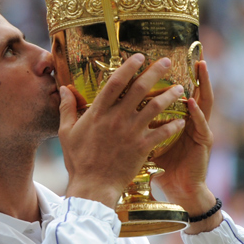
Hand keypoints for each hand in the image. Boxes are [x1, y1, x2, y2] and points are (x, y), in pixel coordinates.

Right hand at [58, 54, 184, 208]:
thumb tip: (63, 88)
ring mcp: (131, 132)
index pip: (116, 82)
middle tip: (166, 61)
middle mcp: (117, 118)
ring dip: (169, 95)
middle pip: (140, 88)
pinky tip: (181, 120)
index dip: (128, 66)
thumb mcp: (66, 133)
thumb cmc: (78, 161)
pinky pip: (162, 133)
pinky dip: (173, 125)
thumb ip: (67, 108)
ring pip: (155, 107)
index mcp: (98, 112)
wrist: (93, 187)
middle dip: (155, 72)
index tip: (139, 56)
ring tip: (179, 88)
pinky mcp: (142, 148)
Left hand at [153, 60, 221, 232]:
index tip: (176, 58)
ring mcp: (198, 131)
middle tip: (195, 53)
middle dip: (197, 73)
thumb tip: (119, 111)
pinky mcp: (202, 143)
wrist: (180, 190)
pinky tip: (192, 102)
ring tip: (201, 67)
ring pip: (203, 103)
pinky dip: (196, 113)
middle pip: (195, 91)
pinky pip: (200, 125)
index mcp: (177, 119)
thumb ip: (142, 125)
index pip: (178, 91)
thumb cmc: (164, 167)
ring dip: (202, 85)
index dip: (177, 75)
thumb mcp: (152, 143)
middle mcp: (191, 121)